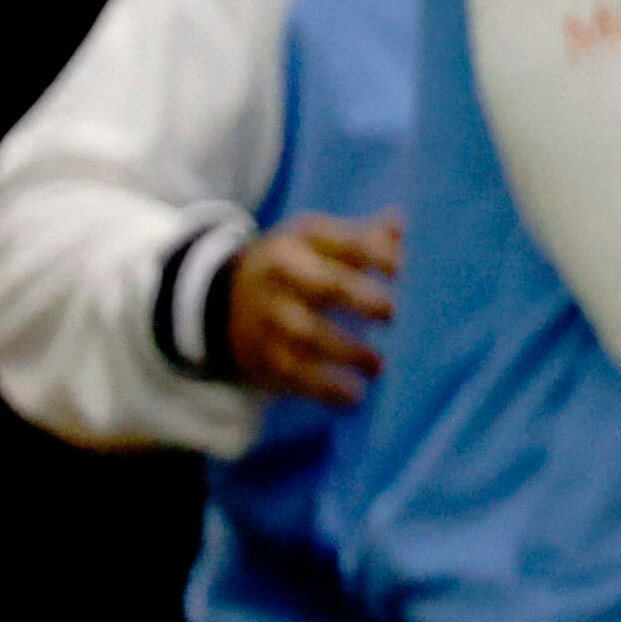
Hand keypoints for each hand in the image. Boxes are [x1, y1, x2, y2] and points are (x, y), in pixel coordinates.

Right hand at [224, 210, 400, 407]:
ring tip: (378, 365)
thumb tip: (401, 226)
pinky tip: (354, 395)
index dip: (376, 254)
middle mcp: (280, 276)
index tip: (403, 270)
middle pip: (325, 287)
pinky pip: (292, 373)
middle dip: (363, 300)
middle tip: (394, 315)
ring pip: (307, 335)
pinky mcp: (260, 355)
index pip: (344, 243)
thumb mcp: (317, 240)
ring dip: (347, 352)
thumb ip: (363, 236)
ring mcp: (266, 317)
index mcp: (300, 241)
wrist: (217, 298)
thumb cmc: (294, 263)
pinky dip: (324, 388)